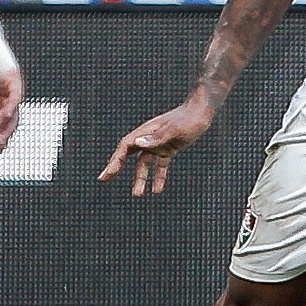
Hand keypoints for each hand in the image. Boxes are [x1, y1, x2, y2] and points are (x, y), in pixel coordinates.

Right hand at [0, 13, 23, 151]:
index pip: (1, 119)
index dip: (0, 135)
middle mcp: (5, 92)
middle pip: (11, 118)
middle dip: (5, 134)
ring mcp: (10, 85)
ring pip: (14, 110)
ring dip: (6, 123)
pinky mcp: (13, 77)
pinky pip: (14, 97)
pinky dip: (8, 109)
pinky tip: (0, 118)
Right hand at [98, 98, 213, 195]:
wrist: (201, 111)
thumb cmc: (188, 119)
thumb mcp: (174, 129)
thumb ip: (157, 137)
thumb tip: (138, 143)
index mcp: (145, 132)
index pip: (125, 147)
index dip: (114, 161)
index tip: (108, 173)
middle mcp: (148, 138)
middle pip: (127, 154)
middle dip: (115, 167)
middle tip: (104, 179)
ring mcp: (157, 143)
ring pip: (143, 164)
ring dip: (140, 178)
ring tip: (137, 195)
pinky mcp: (168, 148)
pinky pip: (159, 166)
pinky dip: (158, 177)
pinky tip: (157, 190)